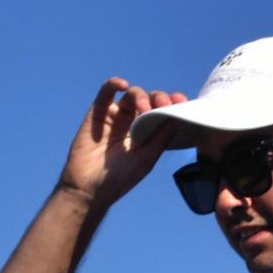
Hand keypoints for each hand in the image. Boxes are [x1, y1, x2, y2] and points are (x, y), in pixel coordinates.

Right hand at [57, 77, 187, 207]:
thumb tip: (177, 117)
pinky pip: (106, 92)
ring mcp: (116, 115)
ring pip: (131, 94)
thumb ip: (161, 138)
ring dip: (141, 96)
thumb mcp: (147, 158)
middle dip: (159, 99)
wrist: (90, 188)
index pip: (163, 112)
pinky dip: (114, 84)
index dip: (173, 104)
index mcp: (148, 131)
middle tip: (165, 106)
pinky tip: (123, 85)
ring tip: (145, 107)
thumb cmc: (120, 178)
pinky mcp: (98, 112)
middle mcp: (133, 121)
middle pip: (150, 99)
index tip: (182, 102)